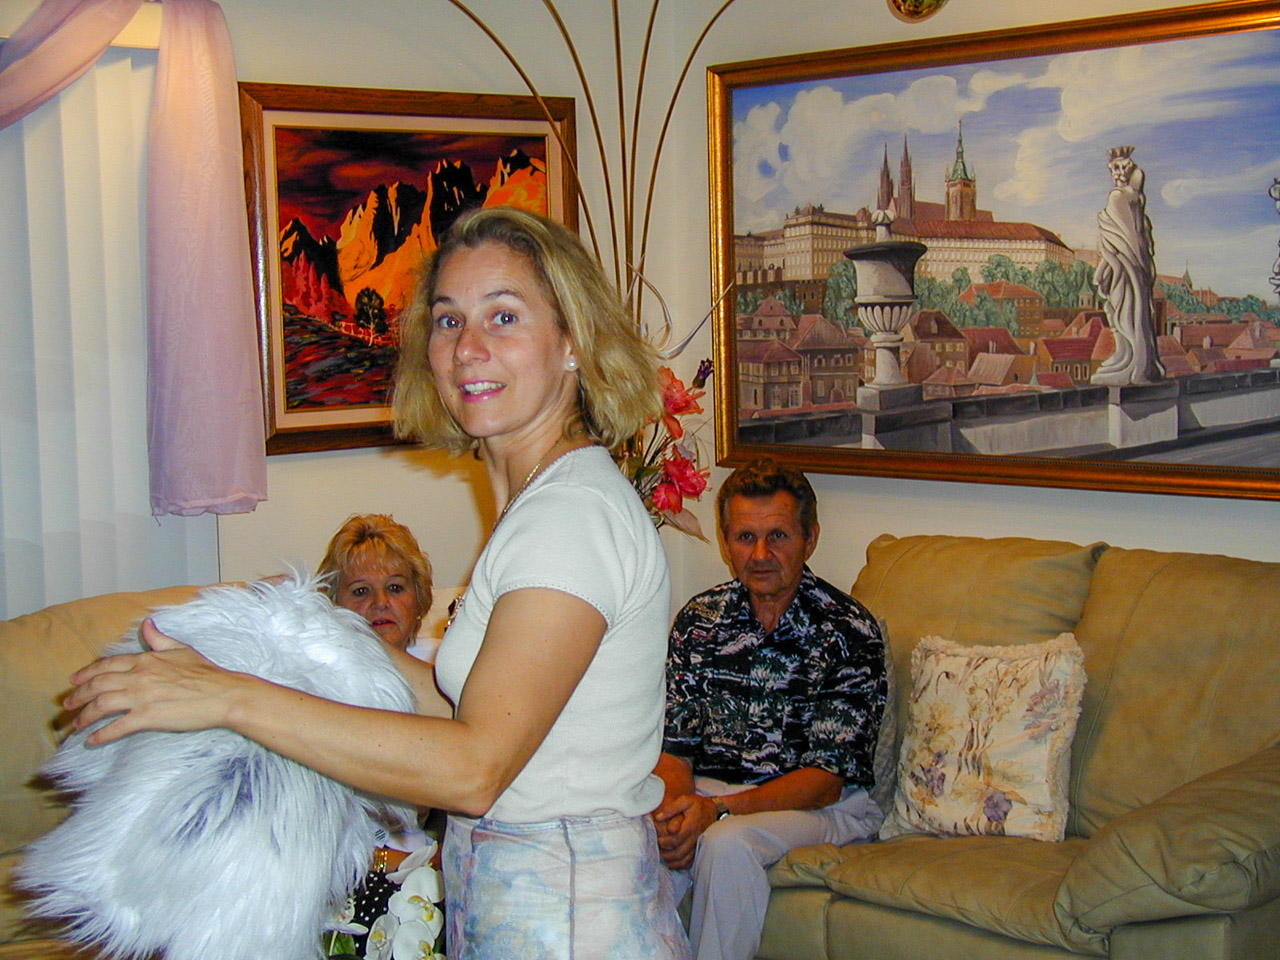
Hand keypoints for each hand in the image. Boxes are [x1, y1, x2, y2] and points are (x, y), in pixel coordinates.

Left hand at [64, 619, 246, 744]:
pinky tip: (93, 740)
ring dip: (84, 716)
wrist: (224, 695)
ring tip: (75, 725)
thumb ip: (159, 639)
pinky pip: (117, 727)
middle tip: (67, 706)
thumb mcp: (182, 649)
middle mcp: (140, 677)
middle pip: (98, 685)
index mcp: (146, 660)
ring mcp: (142, 697)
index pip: (107, 665)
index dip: (86, 674)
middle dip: (78, 696)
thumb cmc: (207, 673)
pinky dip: (102, 735)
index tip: (74, 681)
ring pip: (102, 706)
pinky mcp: (148, 717)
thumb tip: (146, 624)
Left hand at [651, 794, 717, 869]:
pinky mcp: (700, 849)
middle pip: (679, 852)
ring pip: (684, 860)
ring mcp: (699, 845)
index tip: (658, 840)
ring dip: (672, 861)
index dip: (665, 842)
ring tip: (663, 856)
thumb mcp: (685, 800)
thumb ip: (671, 808)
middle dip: (666, 853)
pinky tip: (672, 863)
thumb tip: (658, 818)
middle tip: (658, 849)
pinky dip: (680, 865)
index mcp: (691, 825)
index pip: (676, 839)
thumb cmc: (697, 804)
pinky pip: (690, 862)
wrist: (713, 809)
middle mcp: (696, 837)